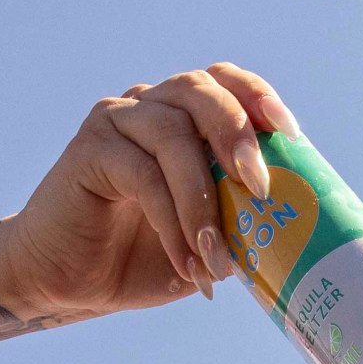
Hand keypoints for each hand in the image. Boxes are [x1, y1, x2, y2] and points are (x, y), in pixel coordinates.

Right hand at [0, 63, 300, 324]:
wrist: (66, 281)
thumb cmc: (140, 257)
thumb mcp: (205, 240)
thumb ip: (240, 222)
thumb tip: (296, 234)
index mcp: (182, 115)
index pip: (224, 83)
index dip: (257, 97)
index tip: (289, 133)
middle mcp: (150, 106)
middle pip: (200, 91)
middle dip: (237, 134)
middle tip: (261, 186)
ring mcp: (117, 122)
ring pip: (172, 137)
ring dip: (204, 201)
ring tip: (219, 259)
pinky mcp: (89, 150)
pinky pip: (143, 175)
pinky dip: (172, 222)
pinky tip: (186, 262)